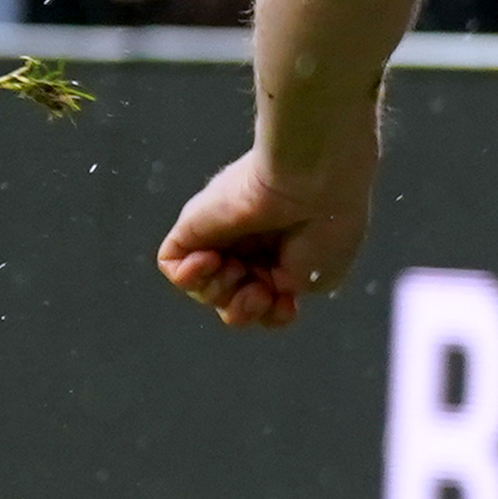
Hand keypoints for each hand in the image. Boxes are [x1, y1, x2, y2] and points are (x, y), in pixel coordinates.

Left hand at [159, 140, 374, 326]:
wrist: (311, 183)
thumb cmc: (324, 228)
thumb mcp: (315, 279)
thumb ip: (280, 295)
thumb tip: (251, 290)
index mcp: (284, 255)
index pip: (265, 301)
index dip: (272, 315)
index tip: (287, 303)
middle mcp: (252, 245)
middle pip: (232, 301)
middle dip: (246, 309)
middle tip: (261, 292)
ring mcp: (222, 235)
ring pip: (203, 289)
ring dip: (219, 294)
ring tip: (237, 271)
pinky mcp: (195, 223)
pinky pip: (172, 263)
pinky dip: (188, 276)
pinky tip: (212, 261)